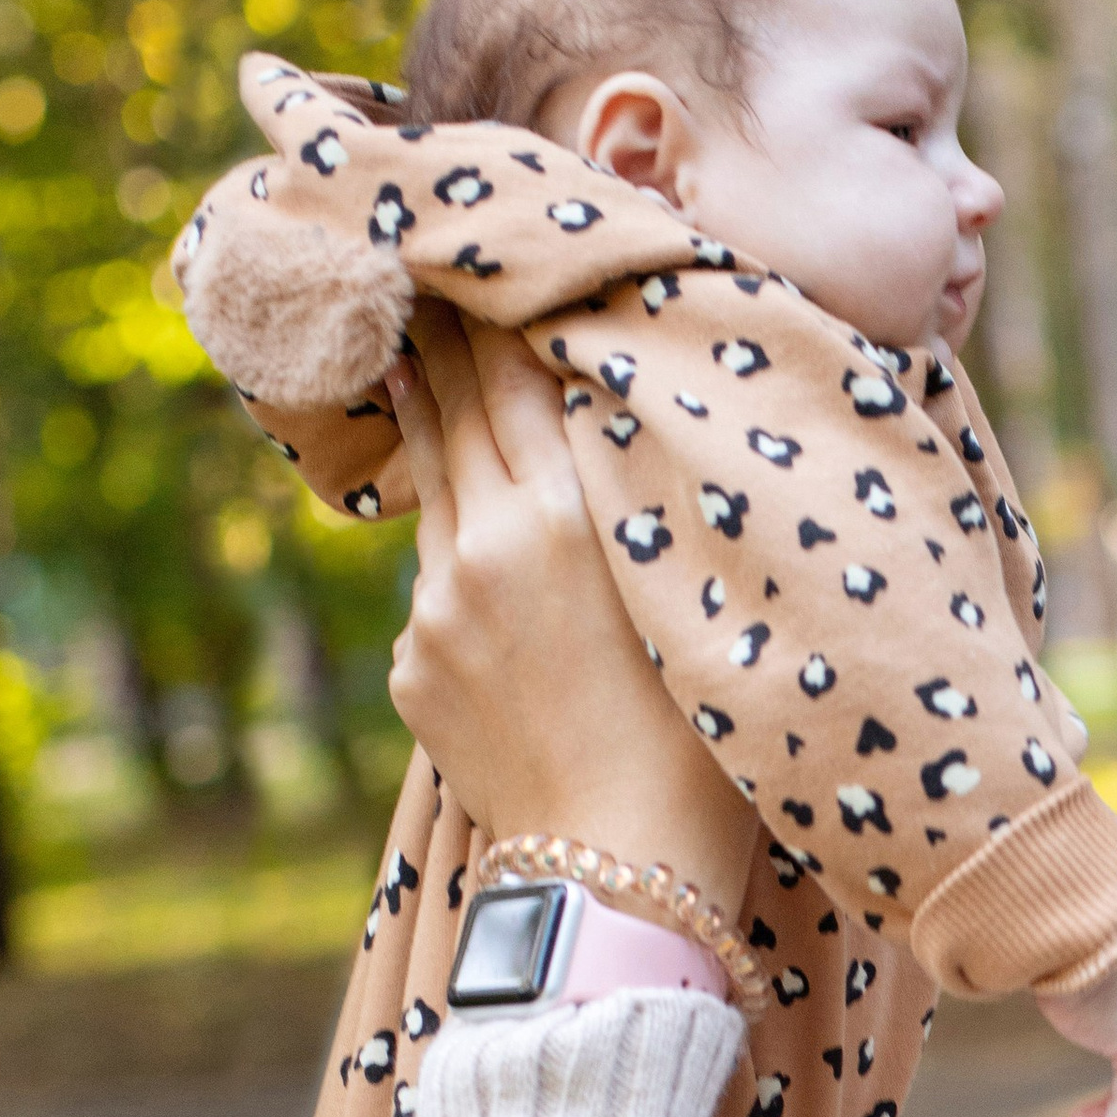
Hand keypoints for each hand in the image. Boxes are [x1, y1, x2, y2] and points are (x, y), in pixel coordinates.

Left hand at [385, 305, 756, 917]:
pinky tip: (486, 560)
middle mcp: (483, 545)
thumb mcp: (694, 597)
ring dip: (437, 423)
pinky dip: (460, 559)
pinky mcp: (413, 666)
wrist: (622, 876)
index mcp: (561, 518)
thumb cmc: (703, 745)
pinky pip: (435, 586)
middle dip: (446, 333)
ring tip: (421, 357)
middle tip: (426, 257)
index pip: (515, 371)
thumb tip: (619, 421)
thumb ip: (644, 501)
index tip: (476, 240)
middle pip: (454, 405)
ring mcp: (436, 607)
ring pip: (436, 488)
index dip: (494, 302)